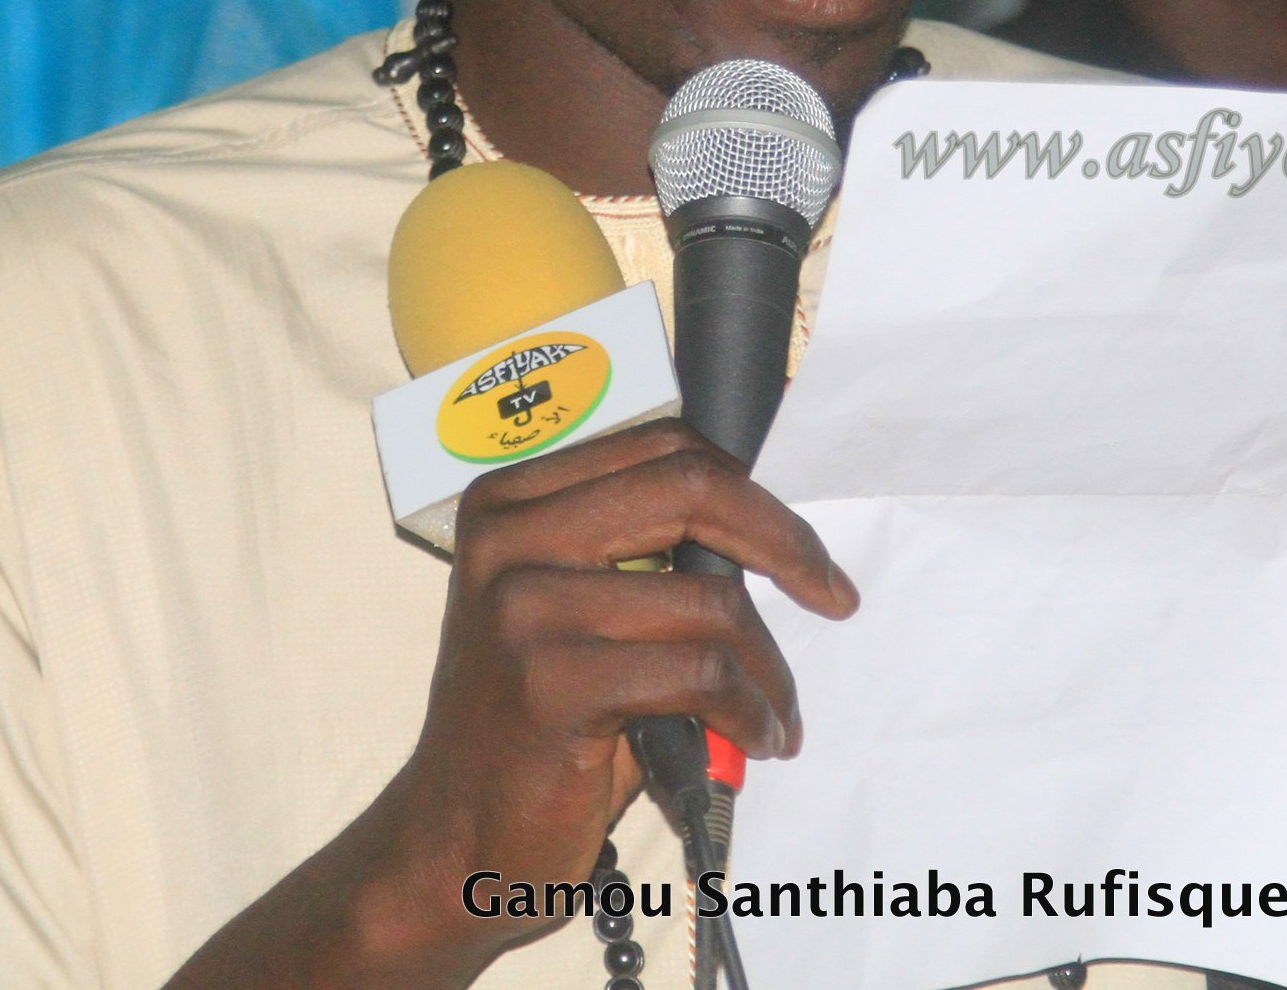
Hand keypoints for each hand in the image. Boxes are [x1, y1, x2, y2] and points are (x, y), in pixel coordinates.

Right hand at [164, 419, 856, 989]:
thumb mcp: (571, 611)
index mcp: (510, 499)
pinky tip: (756, 739)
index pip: (662, 446)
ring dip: (767, 666)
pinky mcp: (550, 679)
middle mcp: (506, 534)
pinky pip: (699, 672)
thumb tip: (765, 527)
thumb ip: (635, 552)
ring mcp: (521, 604)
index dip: (752, 494)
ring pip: (708, 600)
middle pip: (691, 488)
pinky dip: (747, 709)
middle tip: (833, 596)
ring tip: (774, 711)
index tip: (805, 555)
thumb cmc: (535, 727)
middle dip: (784, 543)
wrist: (453, 839)